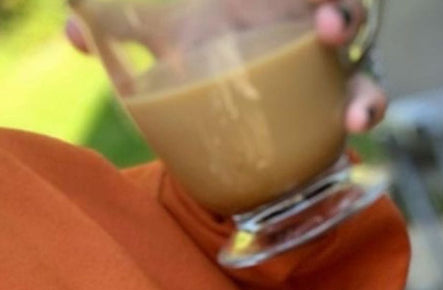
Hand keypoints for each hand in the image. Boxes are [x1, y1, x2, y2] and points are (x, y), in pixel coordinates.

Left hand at [65, 1, 386, 134]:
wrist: (221, 110)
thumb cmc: (200, 58)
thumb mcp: (166, 40)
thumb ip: (128, 31)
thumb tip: (74, 31)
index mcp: (267, 6)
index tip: (308, 9)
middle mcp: (303, 30)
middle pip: (340, 12)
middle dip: (342, 14)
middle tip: (327, 29)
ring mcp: (324, 71)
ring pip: (359, 67)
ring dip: (366, 85)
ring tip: (359, 111)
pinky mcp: (333, 108)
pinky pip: (362, 103)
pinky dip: (369, 110)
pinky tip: (360, 125)